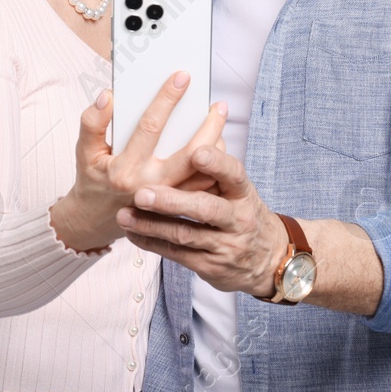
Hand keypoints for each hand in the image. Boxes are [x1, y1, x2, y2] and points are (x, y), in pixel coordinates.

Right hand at [50, 73, 227, 252]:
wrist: (96, 220)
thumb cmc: (93, 180)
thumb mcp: (84, 151)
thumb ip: (92, 122)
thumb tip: (107, 96)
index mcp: (125, 169)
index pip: (150, 128)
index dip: (167, 99)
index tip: (182, 77)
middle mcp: (151, 185)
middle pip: (190, 154)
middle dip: (209, 126)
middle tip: (220, 104)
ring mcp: (168, 200)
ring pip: (203, 173)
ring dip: (216, 146)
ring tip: (220, 120)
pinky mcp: (178, 207)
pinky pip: (203, 186)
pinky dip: (213, 166)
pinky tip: (216, 144)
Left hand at [116, 142, 288, 296]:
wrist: (267, 258)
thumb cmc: (241, 212)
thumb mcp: (239, 190)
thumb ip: (217, 168)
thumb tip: (197, 125)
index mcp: (244, 193)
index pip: (234, 174)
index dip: (216, 163)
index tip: (196, 152)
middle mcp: (238, 219)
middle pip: (205, 208)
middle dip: (171, 201)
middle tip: (141, 192)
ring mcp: (225, 245)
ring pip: (185, 235)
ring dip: (151, 225)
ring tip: (124, 214)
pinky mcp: (210, 266)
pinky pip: (177, 254)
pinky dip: (152, 243)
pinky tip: (132, 233)